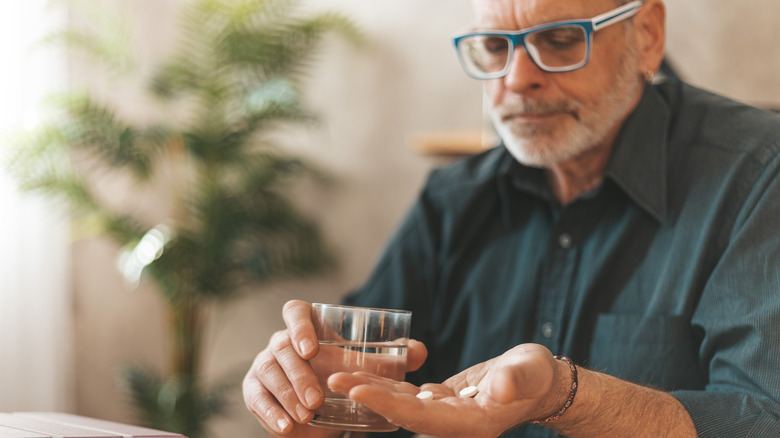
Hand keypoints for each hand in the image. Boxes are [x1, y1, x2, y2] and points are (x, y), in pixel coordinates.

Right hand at [243, 300, 427, 435]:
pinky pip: (256, 398)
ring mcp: (264, 363)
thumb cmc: (343, 378)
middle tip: (317, 399)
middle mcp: (282, 341)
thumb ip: (394, 360)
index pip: (295, 312)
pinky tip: (286, 427)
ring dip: (287, 395)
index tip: (312, 348)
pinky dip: (270, 413)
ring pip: (268, 372)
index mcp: (308, 327)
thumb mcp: (367, 369)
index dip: (299, 325)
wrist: (319, 411)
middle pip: (282, 348)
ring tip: (307, 415)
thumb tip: (418, 351)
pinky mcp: (254, 388)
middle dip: (299, 375)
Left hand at [328, 344, 568, 437]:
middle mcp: (452, 423)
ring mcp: (446, 413)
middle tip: (332, 380)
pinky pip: (410, 395)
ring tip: (339, 375)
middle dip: (367, 397)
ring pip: (401, 403)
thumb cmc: (536, 376)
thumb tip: (499, 388)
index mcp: (470, 423)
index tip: (357, 390)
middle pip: (401, 413)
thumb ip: (514, 381)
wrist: (540, 383)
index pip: (419, 417)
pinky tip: (367, 373)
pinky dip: (388, 384)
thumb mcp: (530, 372)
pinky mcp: (444, 401)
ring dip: (372, 389)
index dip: (387, 404)